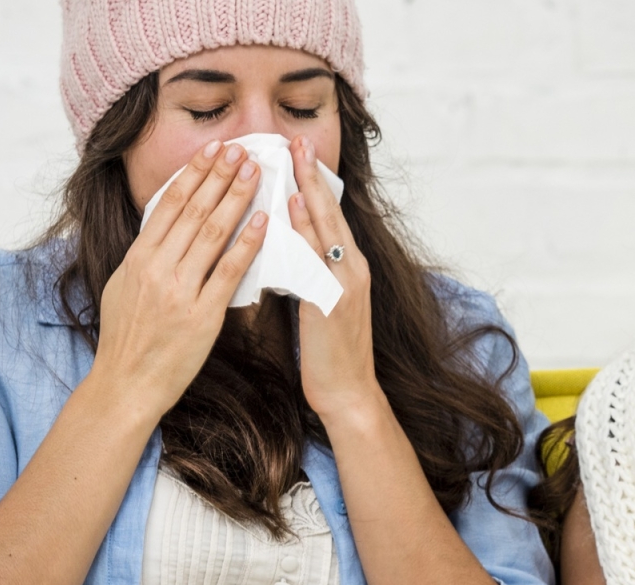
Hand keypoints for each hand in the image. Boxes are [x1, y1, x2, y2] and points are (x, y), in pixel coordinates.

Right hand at [88, 140, 266, 421]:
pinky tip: (263, 222)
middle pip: (193, 211)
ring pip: (212, 234)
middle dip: (219, 175)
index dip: (194, 173)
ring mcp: (180, 291)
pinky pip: (228, 272)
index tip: (212, 149)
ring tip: (255, 172)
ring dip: (236, 199)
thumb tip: (161, 227)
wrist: (126, 384)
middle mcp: (157, 269)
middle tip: (241, 148)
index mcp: (137, 259)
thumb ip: (145, 257)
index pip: (170, 204)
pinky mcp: (202, 316)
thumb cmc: (127, 339)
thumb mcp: (124, 288)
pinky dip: (246, 244)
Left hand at [284, 135, 382, 424]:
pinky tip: (294, 209)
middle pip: (331, 213)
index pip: (328, 218)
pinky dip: (307, 230)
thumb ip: (306, 276)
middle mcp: (352, 269)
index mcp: (348, 270)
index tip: (298, 153)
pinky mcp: (336, 299)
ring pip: (327, 229)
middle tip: (297, 141)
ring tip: (294, 160)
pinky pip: (319, 256)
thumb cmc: (328, 356)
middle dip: (313, 176)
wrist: (348, 394)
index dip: (313, 185)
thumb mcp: (318, 307)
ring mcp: (347, 283)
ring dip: (310, 192)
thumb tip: (282, 252)